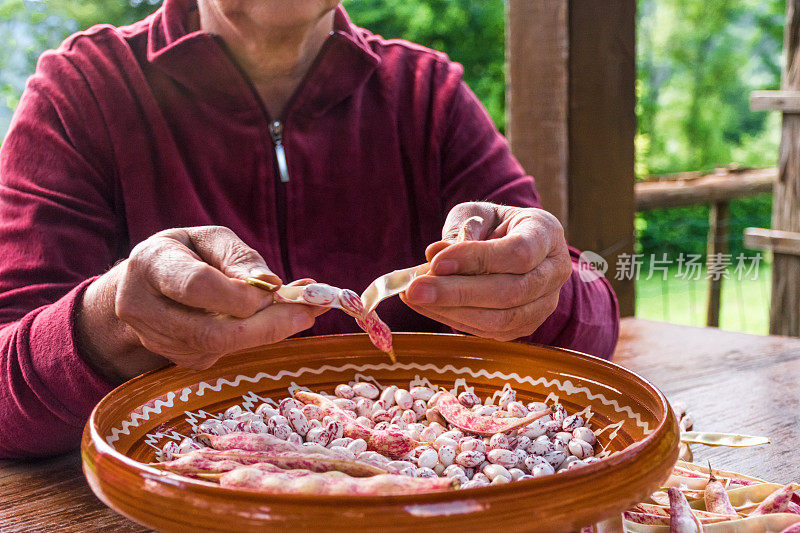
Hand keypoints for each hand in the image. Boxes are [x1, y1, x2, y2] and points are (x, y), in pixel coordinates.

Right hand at [77, 226, 326, 381]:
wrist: (144, 286)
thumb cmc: (186, 254)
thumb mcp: (210, 240)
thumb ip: (239, 258)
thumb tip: (271, 285)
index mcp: (151, 264)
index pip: (196, 286)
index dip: (240, 293)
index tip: (278, 288)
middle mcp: (144, 308)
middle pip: (212, 332)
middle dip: (267, 326)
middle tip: (311, 311)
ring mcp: (159, 341)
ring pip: (222, 349)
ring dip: (269, 332)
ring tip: (305, 310)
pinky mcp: (180, 360)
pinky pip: (227, 354)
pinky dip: (259, 338)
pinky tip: (280, 319)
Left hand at [401, 202, 571, 340]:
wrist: (515, 246)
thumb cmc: (495, 225)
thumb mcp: (479, 214)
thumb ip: (462, 230)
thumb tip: (435, 254)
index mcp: (547, 234)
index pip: (519, 252)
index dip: (478, 259)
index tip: (436, 261)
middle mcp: (555, 272)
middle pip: (510, 292)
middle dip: (457, 292)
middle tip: (414, 288)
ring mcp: (544, 305)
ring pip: (501, 319)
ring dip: (451, 310)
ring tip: (414, 296)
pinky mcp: (524, 327)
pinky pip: (489, 331)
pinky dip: (452, 319)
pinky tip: (425, 305)